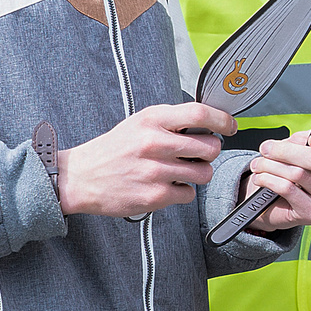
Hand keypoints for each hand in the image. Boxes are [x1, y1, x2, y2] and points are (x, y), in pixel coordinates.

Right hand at [59, 102, 232, 217]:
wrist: (81, 177)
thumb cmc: (114, 149)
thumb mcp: (139, 123)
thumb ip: (171, 120)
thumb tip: (209, 122)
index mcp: (152, 120)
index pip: (200, 114)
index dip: (222, 120)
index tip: (230, 126)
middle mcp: (154, 143)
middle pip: (210, 147)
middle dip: (210, 152)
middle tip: (199, 154)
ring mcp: (155, 171)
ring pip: (204, 173)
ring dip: (198, 173)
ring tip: (181, 170)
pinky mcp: (154, 196)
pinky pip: (188, 194)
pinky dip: (182, 191)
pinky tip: (166, 185)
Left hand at [244, 130, 310, 232]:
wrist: (277, 200)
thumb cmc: (293, 169)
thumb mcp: (301, 147)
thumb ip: (306, 140)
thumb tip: (304, 139)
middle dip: (286, 151)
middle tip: (267, 148)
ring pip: (298, 174)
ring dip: (271, 165)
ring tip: (259, 163)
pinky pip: (288, 189)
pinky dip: (269, 179)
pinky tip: (261, 177)